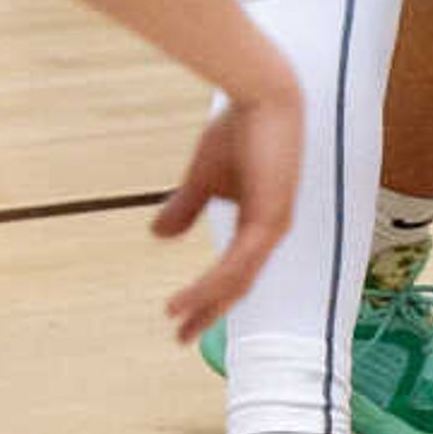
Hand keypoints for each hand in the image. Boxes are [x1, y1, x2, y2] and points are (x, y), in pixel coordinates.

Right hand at [144, 80, 302, 341]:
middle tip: (180, 338)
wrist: (260, 95)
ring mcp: (273, 228)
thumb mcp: (202, 177)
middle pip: (239, 285)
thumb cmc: (238, 129)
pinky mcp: (269, 220)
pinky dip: (210, 286)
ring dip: (205, 303)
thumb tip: (158, 238)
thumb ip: (186, 207)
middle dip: (209, 312)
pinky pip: (236, 266)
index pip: (234, 271)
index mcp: (260, 223)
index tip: (181, 318)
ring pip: (236, 281)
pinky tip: (186, 298)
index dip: (209, 296)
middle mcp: (270, 231)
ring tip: (176, 319)